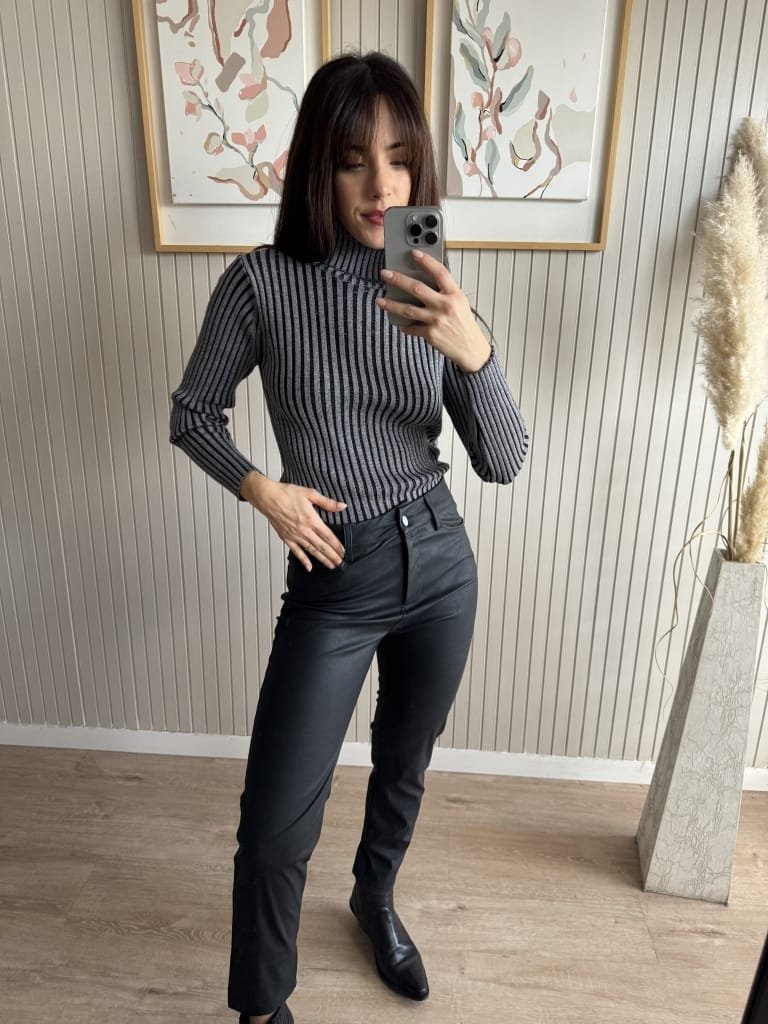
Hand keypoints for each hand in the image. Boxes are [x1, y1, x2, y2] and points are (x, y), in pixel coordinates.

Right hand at [240, 471, 345, 570]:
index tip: (343, 552)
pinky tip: (309, 567)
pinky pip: (297, 552)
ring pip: (312, 551)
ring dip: (322, 559)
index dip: (337, 545)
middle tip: (341, 563)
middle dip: (332, 556)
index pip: (328, 536)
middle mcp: (304, 530)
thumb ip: (327, 502)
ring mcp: (295, 536)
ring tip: (331, 566)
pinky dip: (304, 560)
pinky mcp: (286, 538)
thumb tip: (342, 506)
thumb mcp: (310, 494)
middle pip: (322, 546)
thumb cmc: (286, 494)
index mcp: (312, 520)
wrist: (268, 497)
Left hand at [376, 250, 491, 372]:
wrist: (471, 348)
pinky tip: (398, 323)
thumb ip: (445, 291)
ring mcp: (437, 320)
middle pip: (417, 288)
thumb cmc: (464, 324)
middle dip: (398, 280)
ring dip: (391, 304)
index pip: (440, 272)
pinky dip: (404, 326)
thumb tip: (425, 280)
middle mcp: (445, 305)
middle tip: (385, 274)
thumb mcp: (460, 303)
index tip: (414, 253)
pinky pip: (412, 328)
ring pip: (408, 309)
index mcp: (454, 294)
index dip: (427, 261)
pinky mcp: (430, 334)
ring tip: (380, 300)